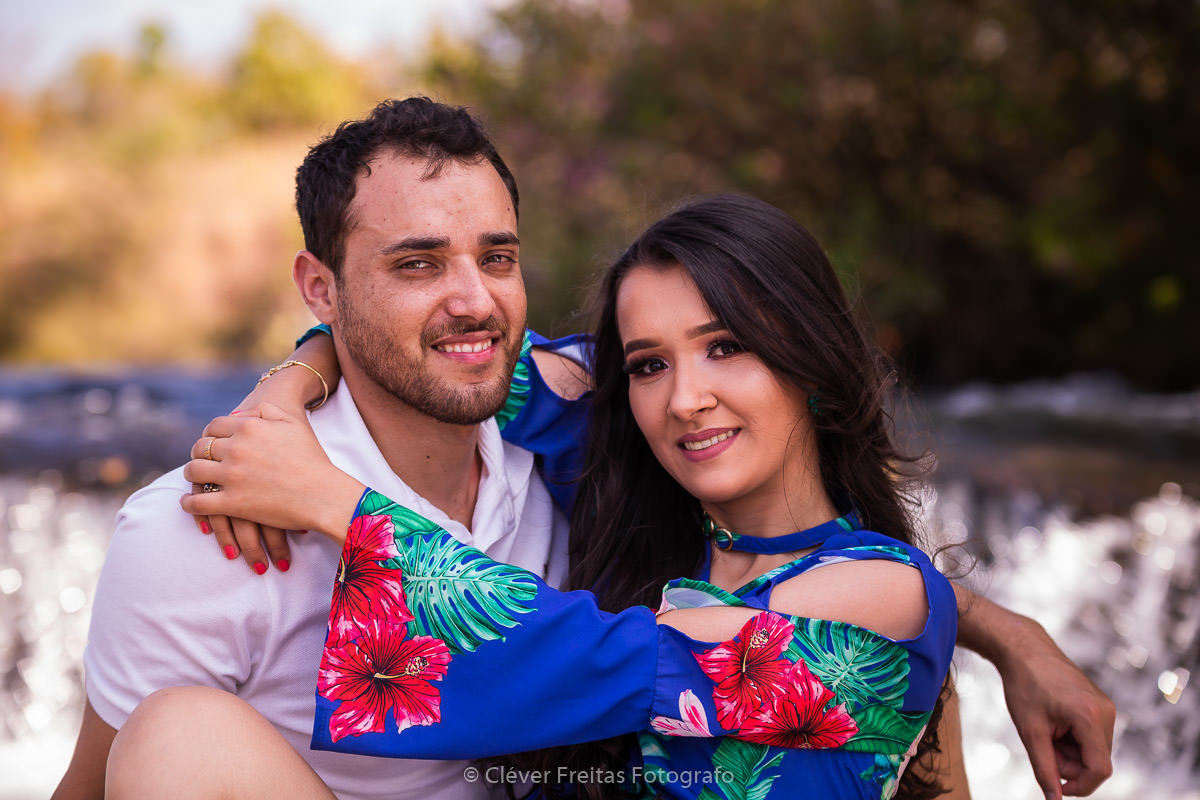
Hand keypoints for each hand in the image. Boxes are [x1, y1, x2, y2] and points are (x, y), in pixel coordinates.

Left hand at [181, 403, 365, 544]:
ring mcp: (232, 476)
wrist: (323, 494)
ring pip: (194, 471)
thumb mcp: (293, 424)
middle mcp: (237, 448)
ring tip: (195, 479)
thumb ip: (265, 412)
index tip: (211, 442)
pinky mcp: (232, 502)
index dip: (209, 434)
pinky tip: (189, 503)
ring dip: (191, 475)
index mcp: (250, 427)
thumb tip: (241, 414)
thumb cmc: (313, 460)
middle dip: (198, 453)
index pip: (214, 426)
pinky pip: (198, 502)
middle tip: (201, 459)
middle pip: (201, 447)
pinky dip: (189, 503)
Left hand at [995, 616, 1114, 797]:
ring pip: (1093, 750)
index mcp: (1090, 717)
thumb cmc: (1024, 686)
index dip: (1079, 786)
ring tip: (1045, 731)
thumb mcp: (1030, 731)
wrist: (1025, 649)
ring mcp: (1106, 707)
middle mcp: (1106, 712)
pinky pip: (1091, 736)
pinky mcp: (1100, 705)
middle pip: (1095, 761)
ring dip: (1069, 752)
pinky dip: (1072, 739)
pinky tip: (1054, 723)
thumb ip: (1044, 768)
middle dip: (1068, 764)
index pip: (1099, 769)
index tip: (1056, 787)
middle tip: (1041, 746)